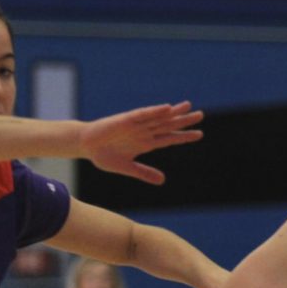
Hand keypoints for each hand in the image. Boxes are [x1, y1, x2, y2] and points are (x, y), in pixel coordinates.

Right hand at [79, 101, 202, 183]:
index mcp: (146, 143)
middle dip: (184, 121)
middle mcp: (144, 132)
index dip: (183, 136)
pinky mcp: (125, 120)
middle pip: (168, 125)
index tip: (199, 134)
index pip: (169, 138)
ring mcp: (136, 125)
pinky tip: (167, 108)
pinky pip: (143, 114)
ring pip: (159, 117)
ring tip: (188, 106)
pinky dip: (154, 111)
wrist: (85, 146)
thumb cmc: (104, 155)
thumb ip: (144, 173)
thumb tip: (162, 181)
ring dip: (173, 112)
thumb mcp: (128, 168)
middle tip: (201, 115)